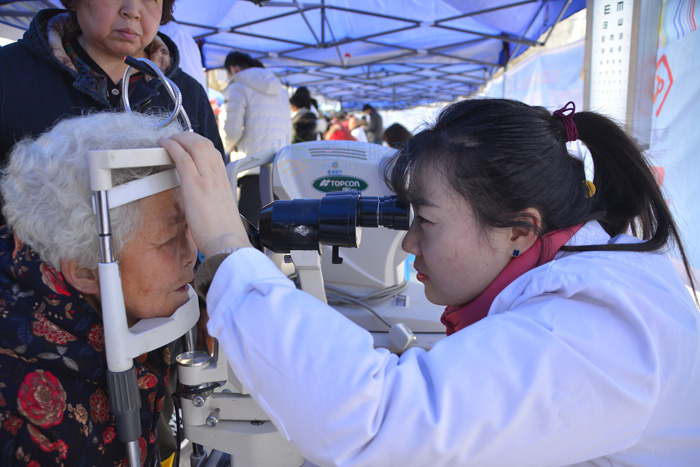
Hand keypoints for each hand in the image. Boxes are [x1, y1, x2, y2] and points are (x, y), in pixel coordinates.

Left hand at [160, 132, 251, 255]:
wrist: (228, 244)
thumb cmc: (225, 235)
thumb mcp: (222, 213)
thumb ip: (214, 204)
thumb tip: (205, 206)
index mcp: (224, 183)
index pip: (214, 154)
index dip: (199, 144)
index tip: (188, 145)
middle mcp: (217, 177)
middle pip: (204, 144)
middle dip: (187, 136)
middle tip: (175, 138)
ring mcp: (207, 180)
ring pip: (194, 145)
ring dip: (178, 138)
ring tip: (168, 140)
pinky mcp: (195, 186)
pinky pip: (182, 158)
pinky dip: (171, 147)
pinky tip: (163, 145)